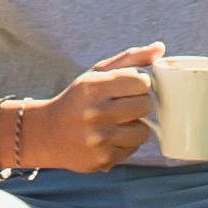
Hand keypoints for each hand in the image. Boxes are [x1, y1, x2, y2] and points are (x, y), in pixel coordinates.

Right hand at [16, 51, 166, 173]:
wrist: (47, 134)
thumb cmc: (78, 99)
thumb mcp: (97, 74)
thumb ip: (130, 58)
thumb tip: (160, 48)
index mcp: (93, 87)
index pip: (141, 82)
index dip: (139, 84)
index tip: (130, 87)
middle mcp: (95, 113)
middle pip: (145, 105)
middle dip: (139, 104)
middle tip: (124, 105)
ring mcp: (99, 139)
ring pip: (143, 131)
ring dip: (136, 126)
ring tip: (119, 122)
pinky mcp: (103, 159)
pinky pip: (133, 148)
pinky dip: (127, 142)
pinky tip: (111, 137)